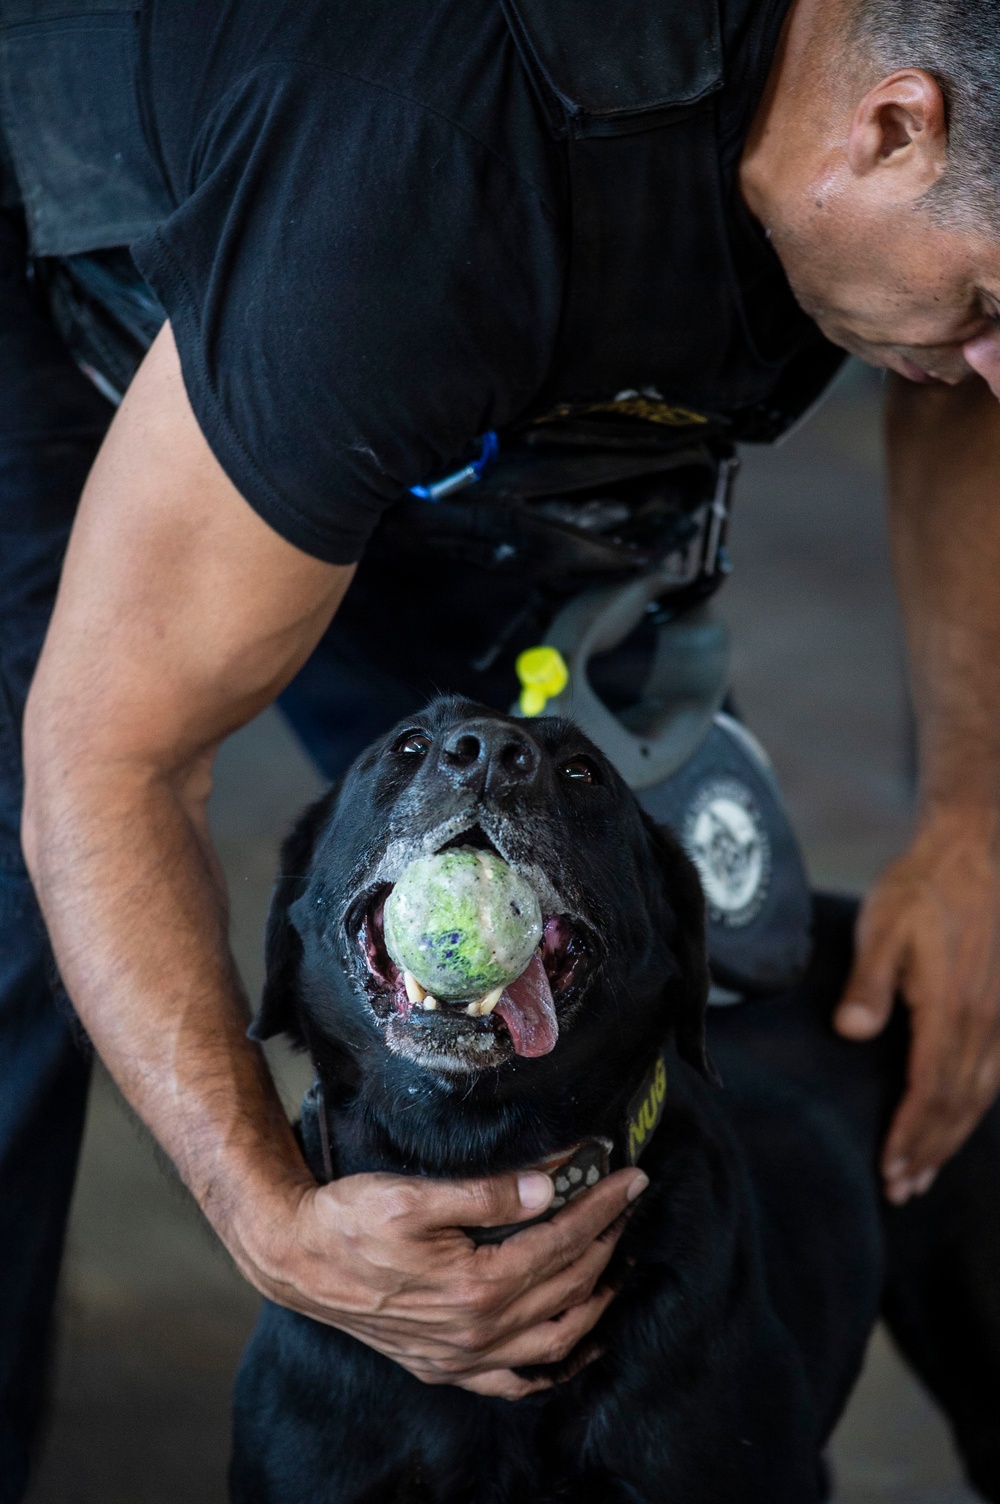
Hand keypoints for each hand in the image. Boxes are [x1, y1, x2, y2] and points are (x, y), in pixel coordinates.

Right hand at [234, 1165, 647, 1398]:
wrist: (297, 1260)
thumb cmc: (350, 1220)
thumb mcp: (415, 1195)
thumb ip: (488, 1194)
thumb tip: (549, 1185)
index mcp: (476, 1285)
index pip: (562, 1241)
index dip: (601, 1206)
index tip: (630, 1177)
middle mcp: (477, 1331)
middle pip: (567, 1285)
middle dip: (607, 1240)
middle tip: (627, 1204)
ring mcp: (462, 1358)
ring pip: (556, 1339)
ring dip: (596, 1299)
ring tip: (616, 1261)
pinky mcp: (445, 1368)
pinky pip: (516, 1381)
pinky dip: (555, 1364)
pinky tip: (577, 1342)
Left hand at [834, 807, 999, 1202]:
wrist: (971, 851)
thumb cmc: (920, 889)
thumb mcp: (883, 928)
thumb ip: (869, 984)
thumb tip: (851, 1032)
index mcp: (951, 1008)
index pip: (930, 1090)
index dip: (911, 1135)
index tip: (890, 1170)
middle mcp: (983, 1022)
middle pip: (956, 1104)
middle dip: (928, 1150)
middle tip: (901, 1189)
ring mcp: (999, 1017)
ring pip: (979, 1096)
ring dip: (950, 1139)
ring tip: (924, 1174)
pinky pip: (993, 1074)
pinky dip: (973, 1109)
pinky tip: (958, 1123)